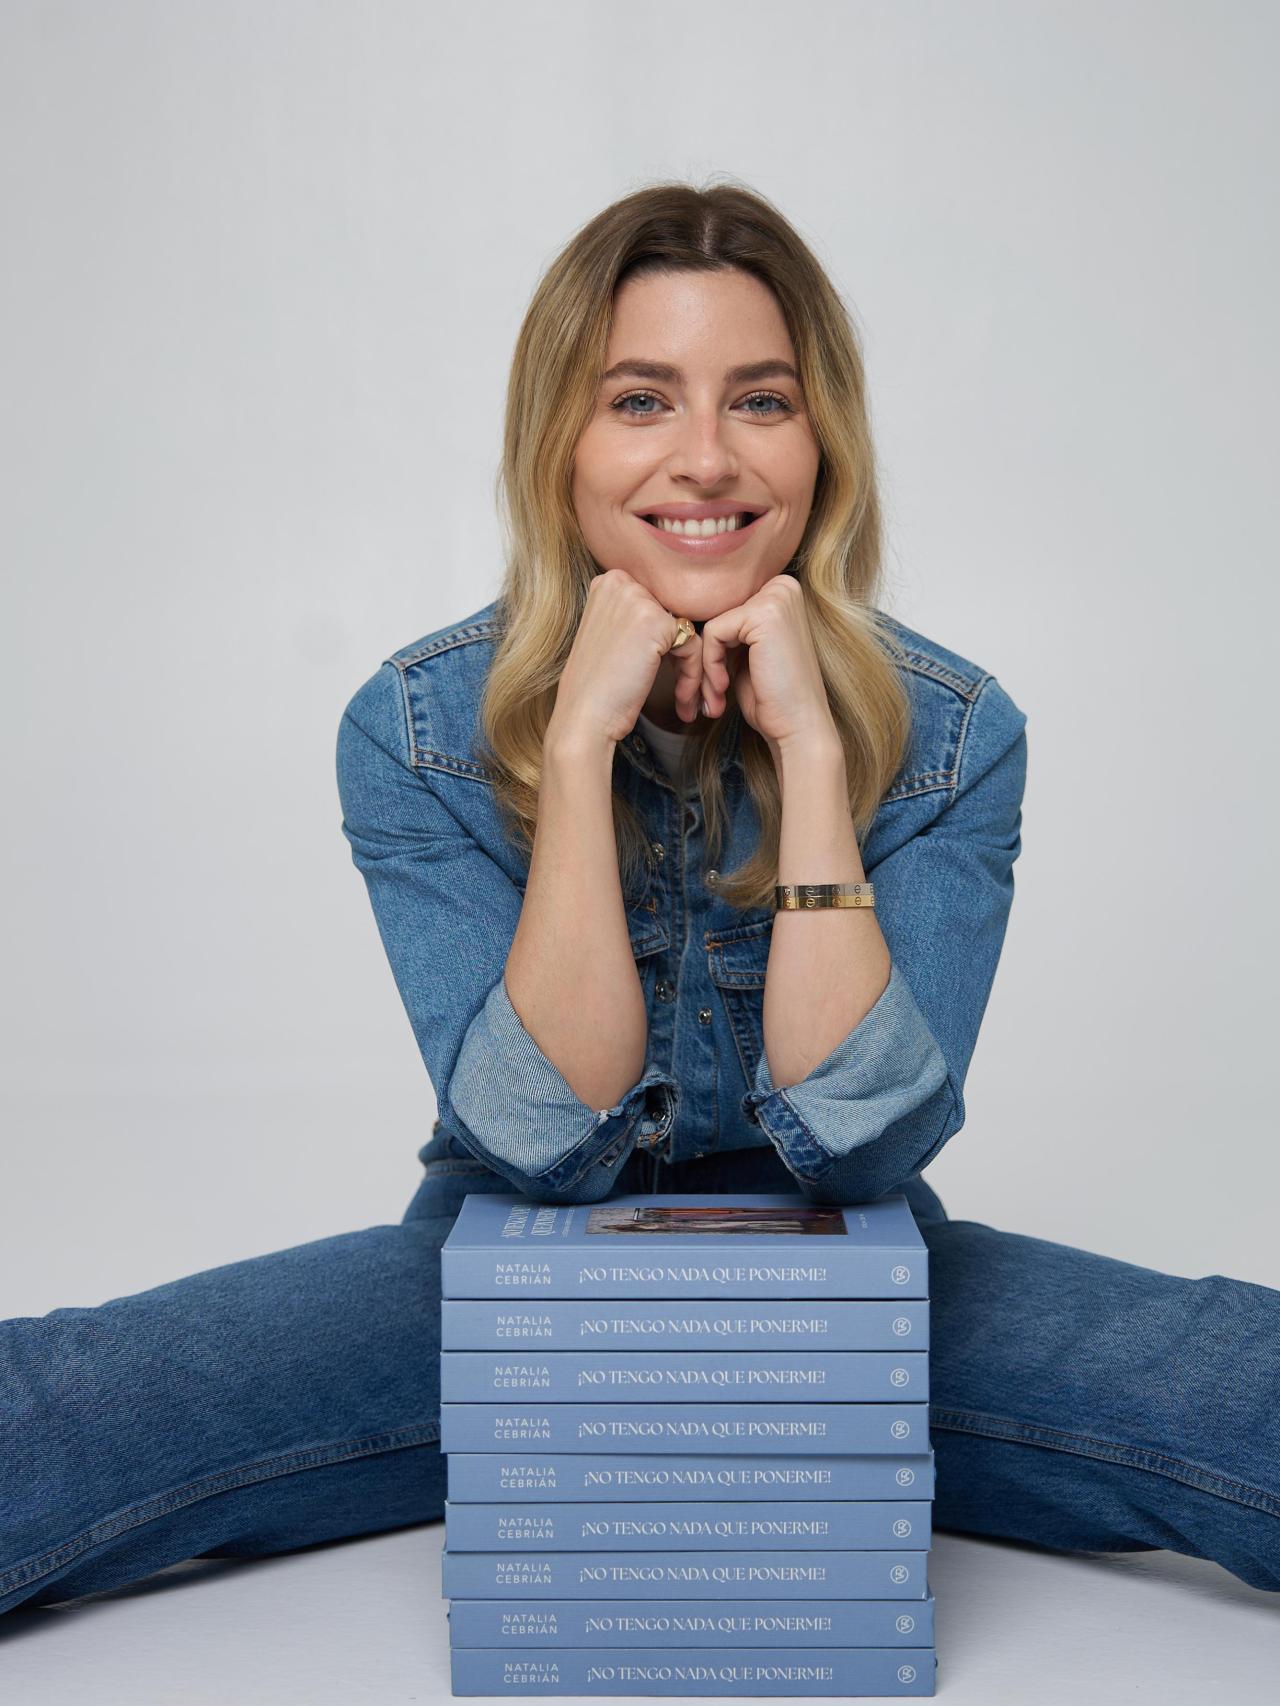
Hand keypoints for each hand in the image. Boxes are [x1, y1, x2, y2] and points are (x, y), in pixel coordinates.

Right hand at [548, 570, 703, 747]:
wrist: (583, 717)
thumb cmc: (596, 686)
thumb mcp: (609, 635)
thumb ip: (635, 618)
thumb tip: (674, 617)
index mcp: (607, 582)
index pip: (656, 604)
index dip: (664, 641)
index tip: (664, 671)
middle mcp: (620, 583)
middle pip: (672, 614)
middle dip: (680, 654)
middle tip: (682, 689)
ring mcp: (637, 600)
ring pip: (685, 630)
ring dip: (690, 669)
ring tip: (685, 699)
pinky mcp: (656, 623)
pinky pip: (692, 645)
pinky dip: (692, 675)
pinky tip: (681, 699)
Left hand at [696, 573, 837, 753]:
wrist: (799, 727)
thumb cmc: (774, 698)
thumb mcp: (749, 653)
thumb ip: (731, 631)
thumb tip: (692, 620)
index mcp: (781, 591)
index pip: (726, 611)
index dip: (714, 649)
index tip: (714, 682)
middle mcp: (782, 587)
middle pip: (718, 616)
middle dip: (707, 658)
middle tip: (710, 694)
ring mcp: (776, 598)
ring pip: (712, 626)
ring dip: (706, 667)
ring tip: (715, 696)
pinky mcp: (764, 614)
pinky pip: (713, 633)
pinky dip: (710, 665)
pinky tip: (724, 687)